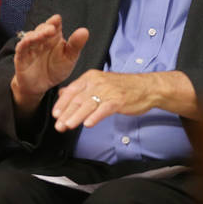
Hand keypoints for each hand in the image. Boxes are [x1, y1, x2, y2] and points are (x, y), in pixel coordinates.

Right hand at [9, 14, 88, 108]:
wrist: (41, 86)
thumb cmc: (55, 69)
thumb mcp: (69, 58)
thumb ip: (75, 45)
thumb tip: (84, 31)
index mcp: (54, 38)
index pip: (54, 26)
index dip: (55, 22)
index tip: (57, 19)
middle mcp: (41, 40)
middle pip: (41, 29)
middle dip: (46, 28)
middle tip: (52, 29)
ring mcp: (31, 48)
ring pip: (31, 37)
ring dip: (37, 35)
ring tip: (44, 35)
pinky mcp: (21, 57)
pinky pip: (21, 48)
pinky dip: (24, 43)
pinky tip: (28, 42)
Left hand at [51, 70, 188, 131]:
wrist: (147, 87)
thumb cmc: (122, 87)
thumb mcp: (98, 83)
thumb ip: (80, 89)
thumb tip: (62, 94)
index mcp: (90, 77)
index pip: (71, 91)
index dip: (62, 104)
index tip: (55, 115)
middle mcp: (97, 82)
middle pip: (77, 99)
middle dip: (66, 114)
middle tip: (58, 125)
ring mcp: (108, 90)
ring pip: (88, 105)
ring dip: (76, 117)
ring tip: (68, 126)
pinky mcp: (118, 100)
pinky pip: (104, 108)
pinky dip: (95, 117)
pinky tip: (88, 124)